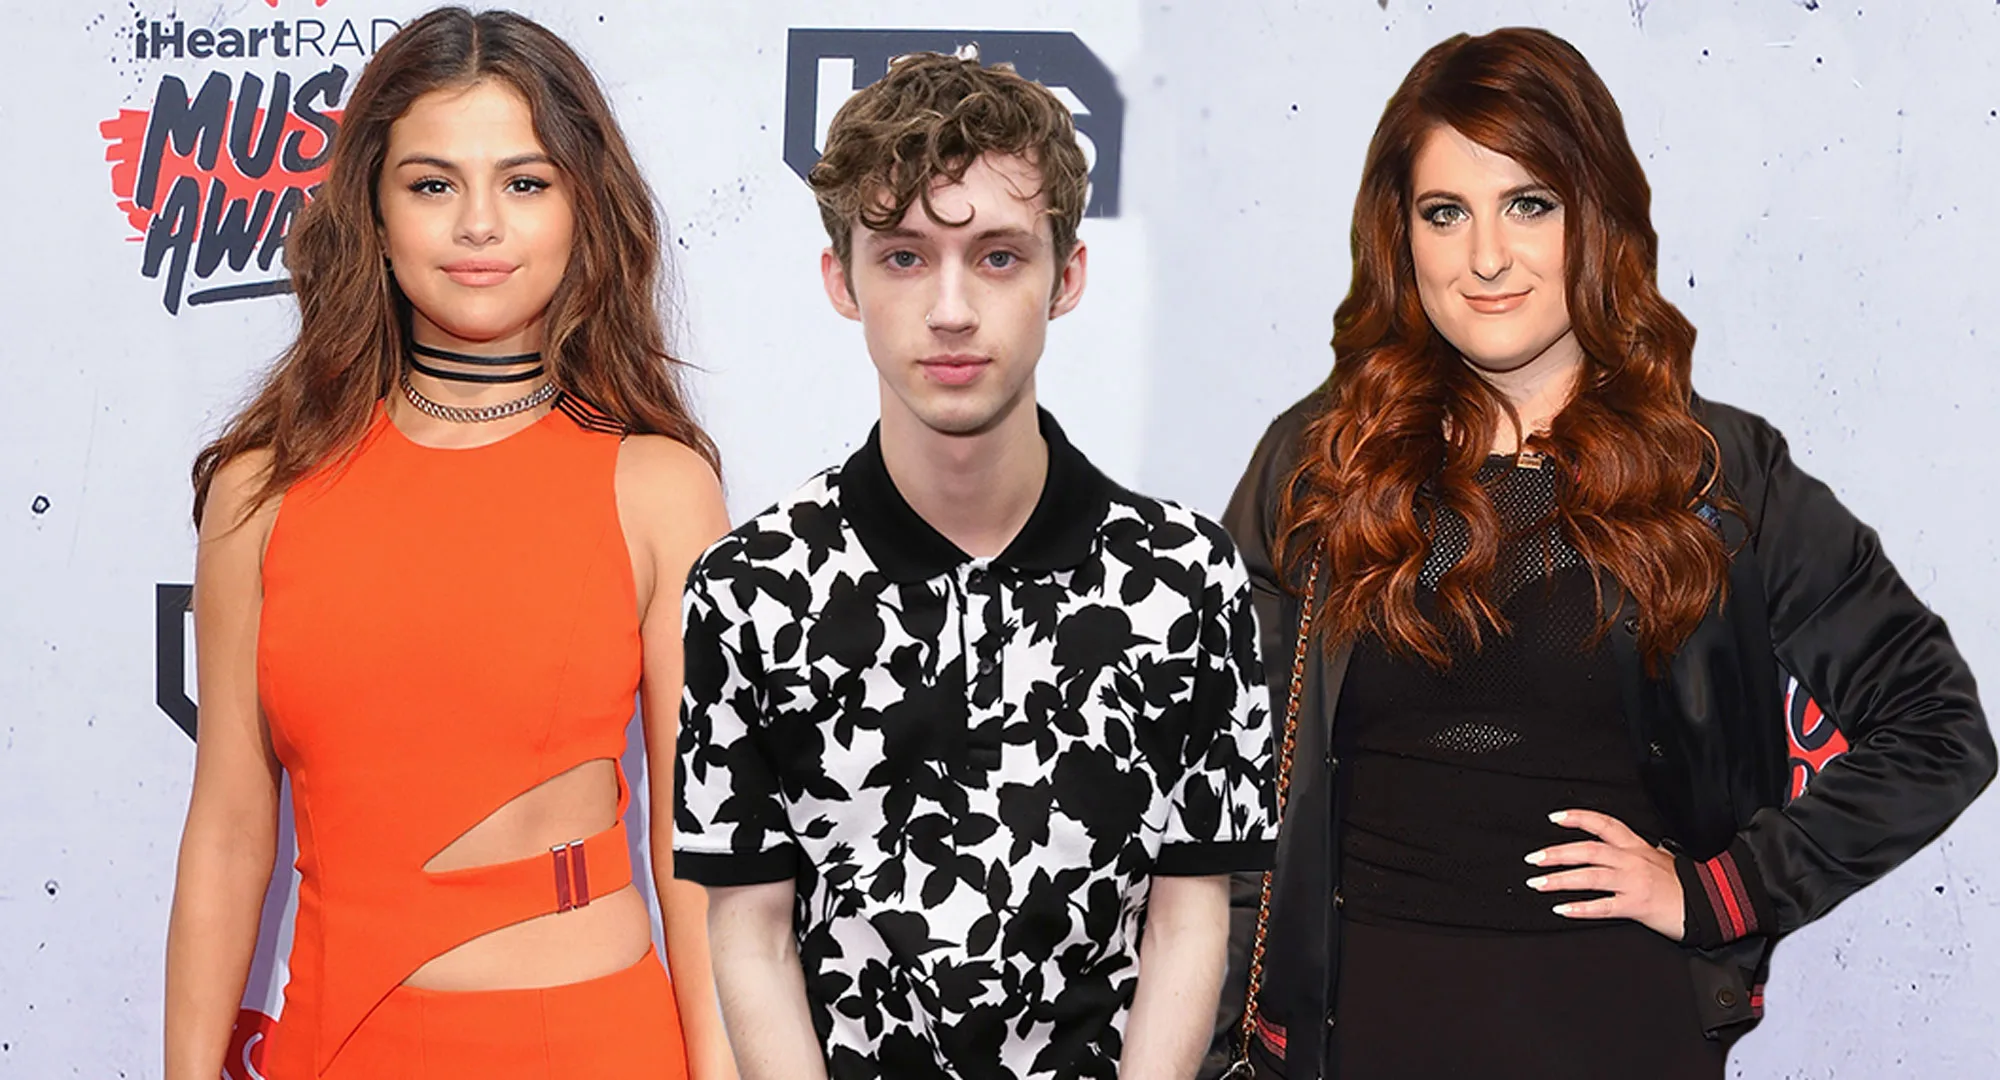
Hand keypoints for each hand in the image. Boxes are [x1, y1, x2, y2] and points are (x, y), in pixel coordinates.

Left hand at [1524, 809, 1683, 940]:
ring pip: (1591, 876)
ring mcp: (1634, 882)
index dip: (1579, 818)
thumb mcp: (1661, 857)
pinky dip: (1581, 908)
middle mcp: (1633, 860)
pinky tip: (1562, 909)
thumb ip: (1637, 851)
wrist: (1712, 904)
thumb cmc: (1685, 883)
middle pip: (1589, 850)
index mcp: (1637, 847)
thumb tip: (1619, 846)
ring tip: (1538, 884)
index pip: (1604, 824)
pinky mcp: (1638, 905)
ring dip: (1560, 880)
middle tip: (1533, 858)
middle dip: (1557, 853)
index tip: (1555, 817)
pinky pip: (1604, 907)